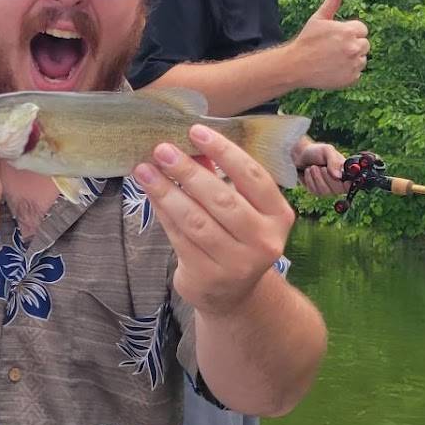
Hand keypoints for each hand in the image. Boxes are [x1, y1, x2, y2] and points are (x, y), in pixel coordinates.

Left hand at [135, 125, 294, 316]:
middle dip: (188, 170)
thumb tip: (188, 141)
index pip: (253, 176)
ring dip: (166, 191)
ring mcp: (236, 263)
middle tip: (162, 149)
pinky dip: (163, 213)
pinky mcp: (208, 276)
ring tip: (145, 170)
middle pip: (221, 198)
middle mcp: (263, 241)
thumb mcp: (242, 207)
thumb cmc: (237, 238)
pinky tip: (151, 194)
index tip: (196, 130)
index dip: (224, 151)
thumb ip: (221, 177)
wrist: (234, 294)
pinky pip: (180, 237)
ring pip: (196, 220)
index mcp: (278, 215)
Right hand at [290, 0, 369, 90]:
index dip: (350, 32)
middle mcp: (354, 48)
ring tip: (334, 59)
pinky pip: (357, 73)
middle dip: (353, 45)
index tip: (337, 37)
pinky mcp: (351, 79)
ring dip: (352, 59)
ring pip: (362, 59)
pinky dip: (348, 72)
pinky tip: (334, 69)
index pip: (362, 30)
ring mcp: (353, 65)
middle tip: (334, 49)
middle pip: (365, 45)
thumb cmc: (306, 40)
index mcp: (349, 31)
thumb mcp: (318, 19)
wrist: (296, 66)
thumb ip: (332, 3)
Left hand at [292, 139, 348, 196]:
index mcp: (345, 172)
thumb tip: (338, 176)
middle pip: (338, 189)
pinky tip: (309, 172)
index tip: (340, 178)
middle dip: (327, 177)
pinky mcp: (317, 192)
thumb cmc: (316, 151)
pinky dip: (309, 180)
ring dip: (316, 176)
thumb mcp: (327, 151)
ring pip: (325, 191)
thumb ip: (334, 161)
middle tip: (322, 167)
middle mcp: (339, 183)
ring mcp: (328, 189)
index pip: (352, 184)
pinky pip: (314, 190)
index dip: (349, 184)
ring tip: (314, 167)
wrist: (300, 155)